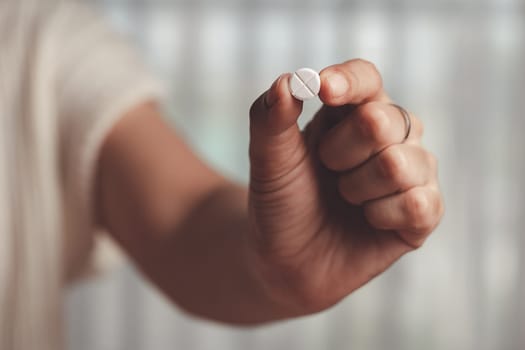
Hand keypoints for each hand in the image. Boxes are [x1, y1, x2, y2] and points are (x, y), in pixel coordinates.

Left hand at [248, 59, 443, 313]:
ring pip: (398, 163)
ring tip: (344, 197)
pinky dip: (381, 215)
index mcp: (350, 112)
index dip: (347, 82)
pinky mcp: (424, 211)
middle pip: (383, 119)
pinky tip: (368, 220)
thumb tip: (288, 81)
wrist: (287, 261)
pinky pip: (418, 203)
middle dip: (340, 152)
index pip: (364, 78)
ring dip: (357, 187)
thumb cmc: (281, 203)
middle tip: (326, 169)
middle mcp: (389, 135)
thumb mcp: (268, 160)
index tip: (323, 90)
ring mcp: (411, 171)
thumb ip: (270, 120)